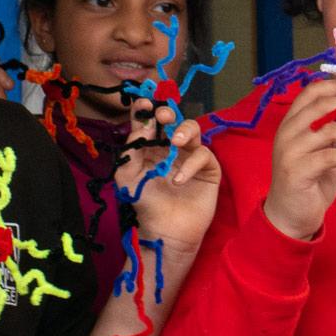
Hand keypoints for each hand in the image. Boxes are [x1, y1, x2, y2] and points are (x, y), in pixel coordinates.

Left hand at [121, 104, 220, 253]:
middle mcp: (171, 148)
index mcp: (150, 147)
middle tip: (163, 115)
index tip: (144, 103)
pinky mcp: (208, 170)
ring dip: (184, 130)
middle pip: (174, 120)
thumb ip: (131, 150)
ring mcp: (190, 157)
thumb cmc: (145, 203)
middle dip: (168, 113)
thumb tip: (145, 126)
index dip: (147, 109)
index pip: (149, 122)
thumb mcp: (127, 177)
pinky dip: (191, 164)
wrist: (164, 231)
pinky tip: (178, 180)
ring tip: (175, 142)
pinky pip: (204, 156)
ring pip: (193, 131)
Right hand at [263, 77, 335, 240]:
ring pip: (328, 129)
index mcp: (292, 121)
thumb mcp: (325, 148)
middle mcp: (287, 131)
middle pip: (321, 105)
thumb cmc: (311, 179)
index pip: (312, 91)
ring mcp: (290, 151)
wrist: (291, 214)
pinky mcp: (297, 171)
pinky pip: (332, 156)